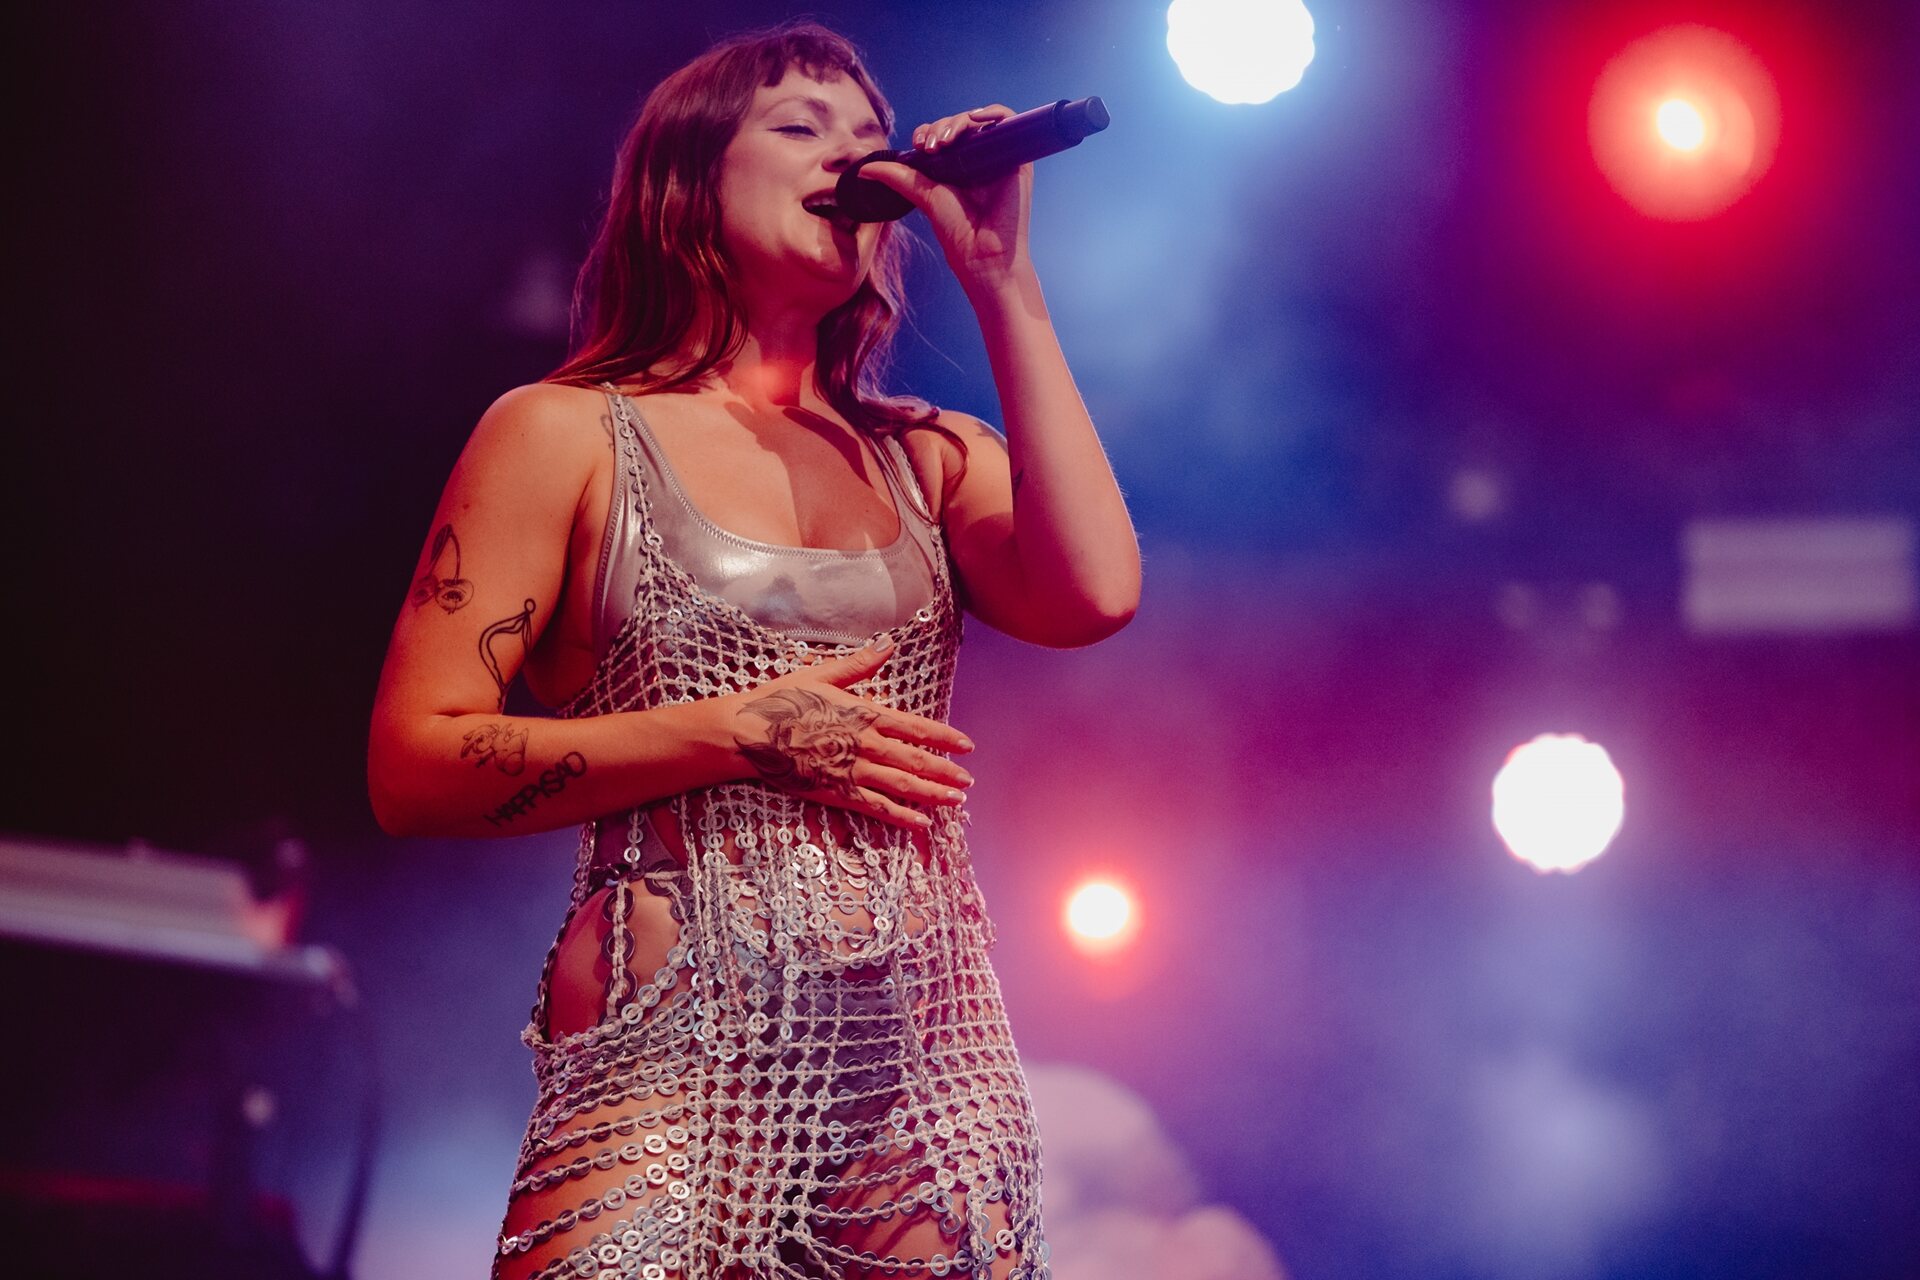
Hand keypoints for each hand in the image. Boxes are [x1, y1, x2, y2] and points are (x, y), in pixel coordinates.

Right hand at [727, 641, 974, 827]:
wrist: (747, 733)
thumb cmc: (781, 701)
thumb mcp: (821, 675)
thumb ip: (859, 664)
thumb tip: (888, 644)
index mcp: (865, 714)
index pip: (915, 727)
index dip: (944, 738)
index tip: (966, 746)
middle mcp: (865, 744)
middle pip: (916, 760)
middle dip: (945, 772)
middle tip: (968, 782)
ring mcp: (852, 770)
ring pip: (902, 785)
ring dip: (932, 794)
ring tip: (956, 803)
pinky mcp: (836, 792)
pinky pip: (876, 806)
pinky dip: (900, 816)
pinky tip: (920, 824)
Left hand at [857, 105, 1033, 299]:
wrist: (984, 254)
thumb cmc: (958, 232)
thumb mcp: (923, 196)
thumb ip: (897, 177)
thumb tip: (863, 168)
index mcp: (957, 167)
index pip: (941, 134)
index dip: (928, 132)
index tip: (919, 146)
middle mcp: (978, 159)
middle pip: (959, 124)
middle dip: (941, 128)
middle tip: (930, 147)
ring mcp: (998, 157)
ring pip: (979, 120)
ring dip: (960, 122)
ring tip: (946, 141)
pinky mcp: (1018, 158)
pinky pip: (1009, 121)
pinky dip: (993, 113)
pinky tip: (976, 121)